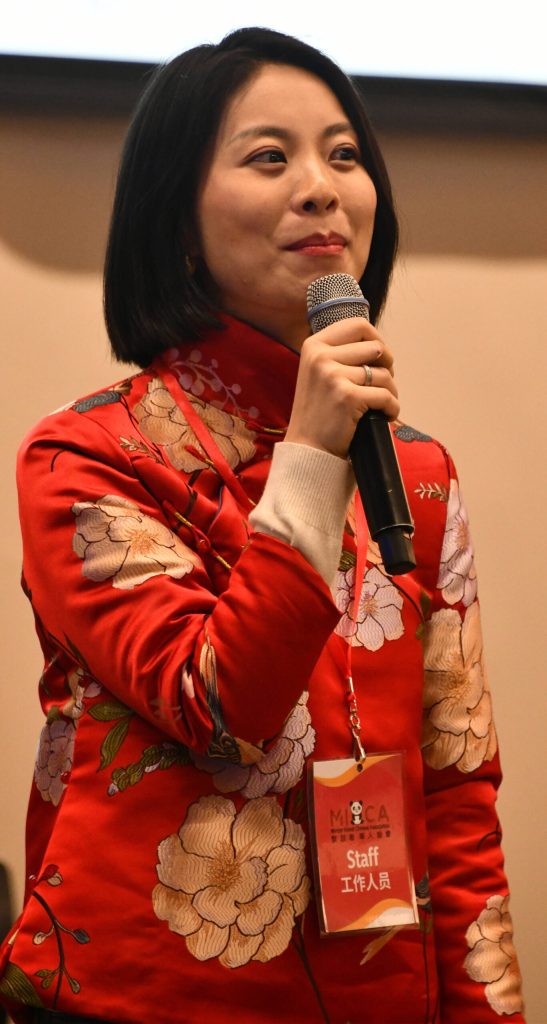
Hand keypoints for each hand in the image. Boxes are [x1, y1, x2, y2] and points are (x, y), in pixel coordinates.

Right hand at [285, 318, 398, 458]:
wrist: (307, 449)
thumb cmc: (318, 413)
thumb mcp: (318, 373)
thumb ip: (340, 354)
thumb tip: (377, 345)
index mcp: (314, 345)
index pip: (358, 325)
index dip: (377, 340)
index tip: (380, 359)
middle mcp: (321, 356)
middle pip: (375, 348)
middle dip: (387, 367)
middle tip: (382, 384)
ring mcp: (333, 375)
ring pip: (383, 374)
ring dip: (390, 391)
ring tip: (381, 405)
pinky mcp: (347, 396)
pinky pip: (386, 396)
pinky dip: (392, 408)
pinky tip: (385, 416)